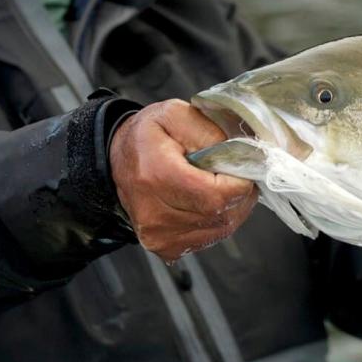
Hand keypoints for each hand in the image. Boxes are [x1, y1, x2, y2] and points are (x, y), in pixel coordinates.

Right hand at [109, 99, 256, 261]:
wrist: (118, 159)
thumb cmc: (147, 136)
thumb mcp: (176, 114)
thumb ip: (210, 131)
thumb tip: (243, 155)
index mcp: (156, 175)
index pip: (217, 196)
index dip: (240, 182)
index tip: (239, 166)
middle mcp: (154, 213)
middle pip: (223, 215)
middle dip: (238, 193)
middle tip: (229, 172)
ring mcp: (158, 235)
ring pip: (221, 229)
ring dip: (230, 207)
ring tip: (215, 184)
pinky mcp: (164, 247)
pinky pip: (209, 238)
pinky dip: (216, 220)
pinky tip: (203, 201)